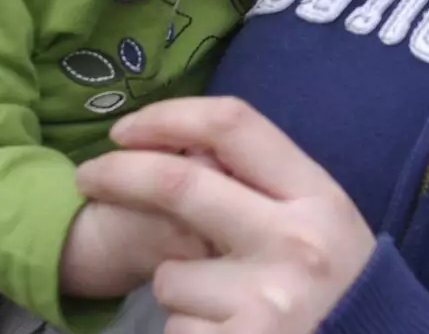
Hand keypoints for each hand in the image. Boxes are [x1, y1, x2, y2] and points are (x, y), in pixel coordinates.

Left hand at [75, 97, 375, 333]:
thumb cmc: (339, 291)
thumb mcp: (322, 225)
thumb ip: (267, 187)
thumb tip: (182, 150)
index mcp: (317, 199)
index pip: (234, 126)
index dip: (169, 117)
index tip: (127, 128)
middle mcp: (294, 244)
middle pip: (179, 183)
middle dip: (118, 174)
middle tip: (89, 177)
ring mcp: (265, 303)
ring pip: (171, 276)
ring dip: (178, 290)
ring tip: (227, 308)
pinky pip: (176, 331)